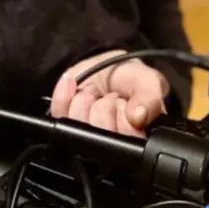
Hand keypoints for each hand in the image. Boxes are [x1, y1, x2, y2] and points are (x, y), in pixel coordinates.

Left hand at [49, 49, 169, 136]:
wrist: (106, 65)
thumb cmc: (130, 78)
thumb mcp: (148, 82)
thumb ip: (150, 98)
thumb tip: (138, 116)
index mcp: (135, 139)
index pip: (126, 141)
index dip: (124, 117)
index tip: (125, 101)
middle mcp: (109, 143)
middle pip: (99, 135)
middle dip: (104, 107)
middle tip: (111, 96)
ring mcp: (84, 134)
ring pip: (77, 126)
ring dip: (85, 100)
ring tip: (96, 93)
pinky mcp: (64, 122)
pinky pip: (58, 113)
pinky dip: (64, 94)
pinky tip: (75, 85)